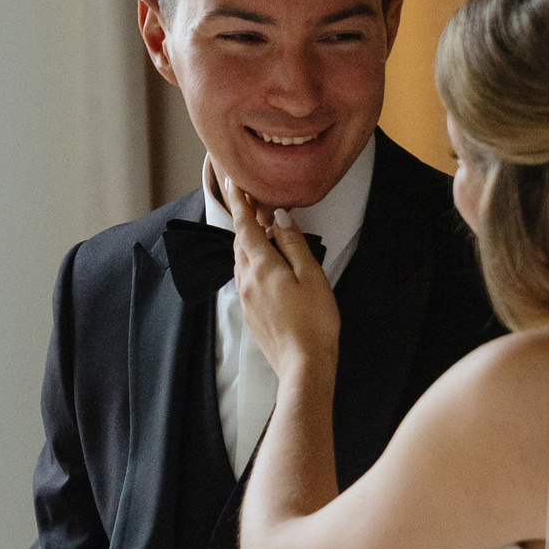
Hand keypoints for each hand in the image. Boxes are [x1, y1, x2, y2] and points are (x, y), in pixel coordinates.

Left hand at [223, 174, 341, 389]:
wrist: (303, 366)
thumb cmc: (314, 321)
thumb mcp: (311, 275)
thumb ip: (293, 243)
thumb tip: (278, 218)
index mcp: (260, 266)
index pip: (244, 225)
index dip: (239, 202)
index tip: (233, 182)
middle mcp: (247, 279)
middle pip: (240, 242)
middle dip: (245, 221)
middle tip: (256, 203)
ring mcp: (247, 298)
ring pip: (242, 260)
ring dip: (249, 243)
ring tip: (265, 232)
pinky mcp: (252, 313)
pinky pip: (247, 278)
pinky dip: (254, 263)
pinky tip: (270, 266)